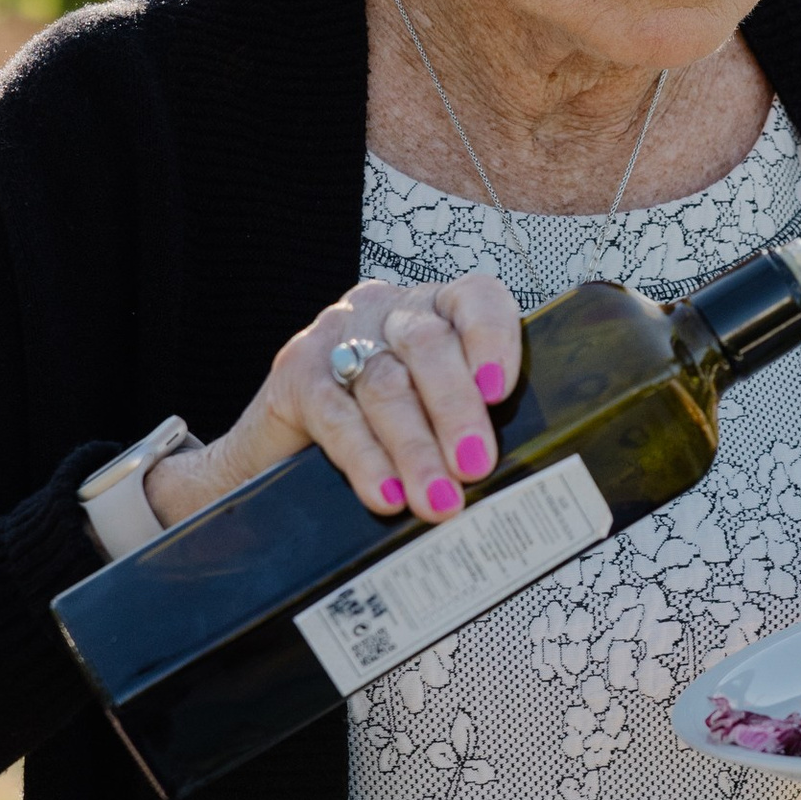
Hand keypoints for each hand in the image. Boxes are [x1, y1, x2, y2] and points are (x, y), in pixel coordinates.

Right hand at [143, 272, 526, 530]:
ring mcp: (337, 337)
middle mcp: (388, 312)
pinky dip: (365, 458)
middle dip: (455, 410)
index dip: (492, 338)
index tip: (500, 391)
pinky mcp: (295, 374)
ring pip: (385, 385)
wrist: (281, 454)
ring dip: (415, 448)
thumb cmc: (382, 432)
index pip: (475, 299)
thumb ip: (471, 425)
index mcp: (436, 309)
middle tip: (474, 467)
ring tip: (439, 500)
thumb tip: (520, 477)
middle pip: (428, 346)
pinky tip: (386, 493)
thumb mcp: (435, 414)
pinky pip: (336, 416)